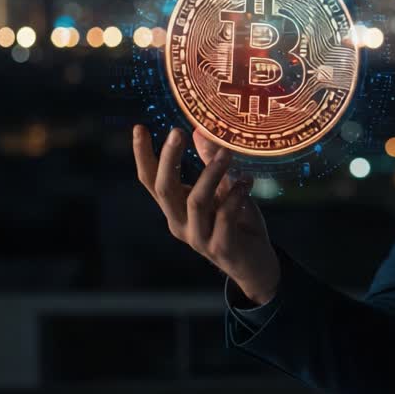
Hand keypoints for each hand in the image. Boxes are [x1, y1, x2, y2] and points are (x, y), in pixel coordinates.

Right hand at [132, 124, 280, 304]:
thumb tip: (199, 131)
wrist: (255, 266)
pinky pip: (224, 218)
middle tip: (177, 131)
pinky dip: (235, 197)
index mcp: (175, 209)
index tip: (139, 127)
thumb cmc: (236, 223)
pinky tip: (247, 182)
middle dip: (169, 158)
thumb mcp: (223, 190)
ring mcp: (199, 238)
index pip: (150, 181)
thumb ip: (210, 165)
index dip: (142, 156)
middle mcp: (180, 223)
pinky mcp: (221, 248)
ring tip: (227, 153)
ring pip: (196, 202)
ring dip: (210, 174)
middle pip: (164, 189)